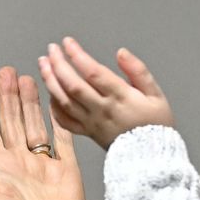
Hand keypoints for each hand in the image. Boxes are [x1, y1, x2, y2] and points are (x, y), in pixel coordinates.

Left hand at [0, 67, 88, 199]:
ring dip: (30, 102)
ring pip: (34, 125)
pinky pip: (63, 139)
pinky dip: (59, 119)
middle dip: (7, 96)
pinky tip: (56, 104)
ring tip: (27, 79)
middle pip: (10, 121)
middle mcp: (19, 165)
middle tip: (6, 72)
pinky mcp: (67, 172)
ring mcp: (43, 167)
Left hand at [38, 36, 173, 148]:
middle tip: (51, 49)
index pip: (93, 72)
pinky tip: (50, 93)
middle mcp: (102, 109)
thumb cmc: (156, 124)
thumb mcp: (156, 94)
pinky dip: (54, 107)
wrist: (152, 156)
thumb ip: (138, 71)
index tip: (68, 42)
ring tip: (43, 64)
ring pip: (64, 101)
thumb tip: (121, 52)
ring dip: (50, 81)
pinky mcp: (88, 133)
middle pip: (73, 85)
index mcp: (120, 97)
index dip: (77, 55)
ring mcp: (92, 122)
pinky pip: (65, 121)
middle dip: (58, 65)